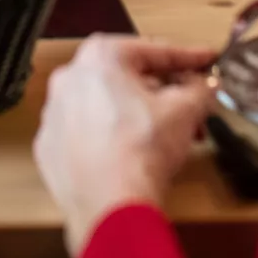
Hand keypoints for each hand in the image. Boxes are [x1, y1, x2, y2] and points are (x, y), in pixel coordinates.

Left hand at [32, 36, 214, 257]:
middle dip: (167, 93)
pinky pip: (88, 133)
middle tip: (194, 107)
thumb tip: (206, 85)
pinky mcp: (50, 147)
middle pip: (129, 78)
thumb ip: (200, 89)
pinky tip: (135, 155)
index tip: (207, 60)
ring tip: (172, 138)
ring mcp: (54, 113)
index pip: (154, 51)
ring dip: (141, 115)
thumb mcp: (185, 111)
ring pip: (107, 105)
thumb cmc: (142, 149)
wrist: (109, 207)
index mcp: (100, 57)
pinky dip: (111, 138)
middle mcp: (69, 77)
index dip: (189, 57)